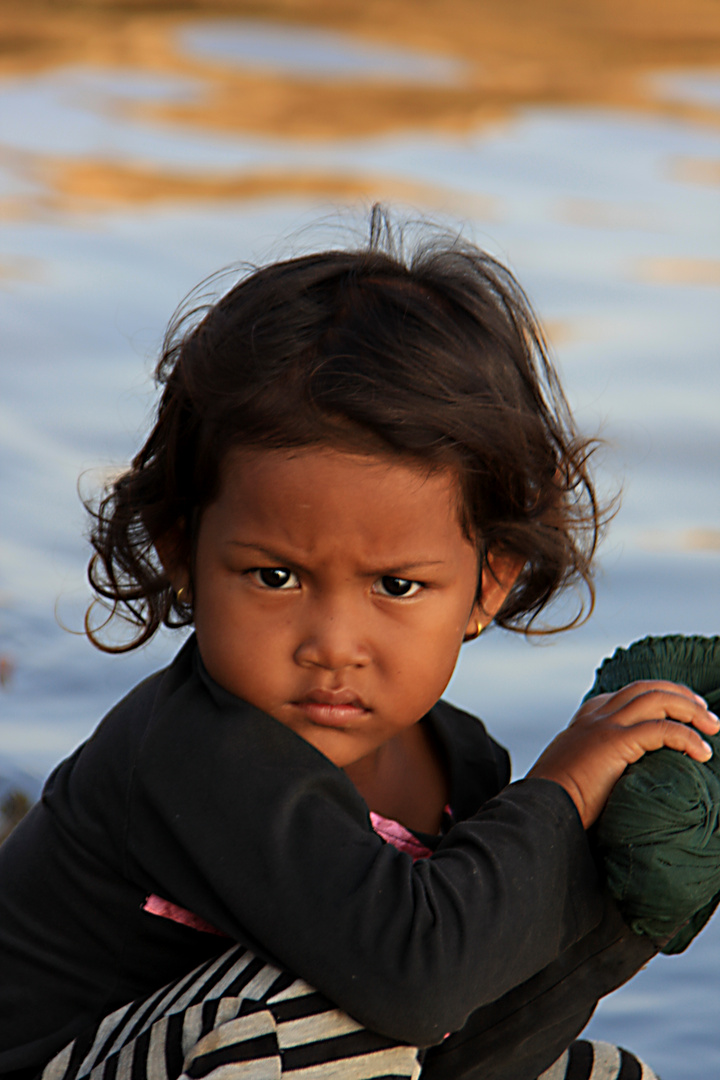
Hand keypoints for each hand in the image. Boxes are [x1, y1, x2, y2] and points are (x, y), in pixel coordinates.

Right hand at [527, 681, 719, 827]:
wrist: (541, 807)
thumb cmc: (557, 800)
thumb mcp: (574, 770)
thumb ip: (595, 762)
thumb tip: (617, 777)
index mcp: (585, 720)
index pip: (627, 693)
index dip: (658, 695)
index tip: (680, 709)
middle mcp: (596, 716)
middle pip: (647, 688)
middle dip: (681, 695)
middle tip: (705, 713)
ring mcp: (605, 725)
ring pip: (658, 699)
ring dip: (691, 709)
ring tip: (712, 727)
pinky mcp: (615, 742)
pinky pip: (662, 730)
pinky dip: (687, 737)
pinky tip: (702, 751)